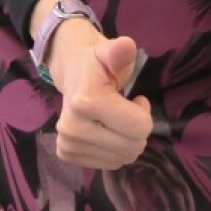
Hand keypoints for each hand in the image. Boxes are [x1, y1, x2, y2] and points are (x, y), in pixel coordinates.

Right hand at [50, 28, 152, 169]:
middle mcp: (72, 127)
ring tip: (115, 119)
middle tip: (126, 110)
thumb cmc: (98, 64)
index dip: (144, 113)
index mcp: (86, 102)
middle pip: (132, 148)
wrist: (72, 73)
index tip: (135, 99)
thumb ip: (121, 51)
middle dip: (138, 130)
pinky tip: (104, 131)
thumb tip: (125, 46)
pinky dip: (113, 150)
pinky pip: (108, 164)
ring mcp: (67, 143)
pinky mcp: (65, 154)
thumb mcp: (111, 53)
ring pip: (122, 159)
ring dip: (126, 140)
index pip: (140, 128)